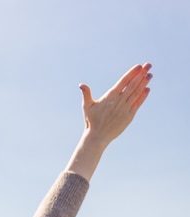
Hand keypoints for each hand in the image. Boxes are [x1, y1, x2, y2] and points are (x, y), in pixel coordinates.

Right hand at [66, 63, 152, 180]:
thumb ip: (86, 94)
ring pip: (137, 93)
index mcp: (110, 96)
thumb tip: (81, 85)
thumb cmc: (91, 121)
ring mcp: (125, 108)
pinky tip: (147, 89)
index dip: (132, 73)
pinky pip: (138, 104)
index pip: (123, 82)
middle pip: (133, 85)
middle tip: (149, 65)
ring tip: (150, 75)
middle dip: (141, 74)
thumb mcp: (87, 106)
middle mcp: (119, 101)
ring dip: (144, 83)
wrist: (98, 136)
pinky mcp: (129, 116)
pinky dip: (143, 96)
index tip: (139, 66)